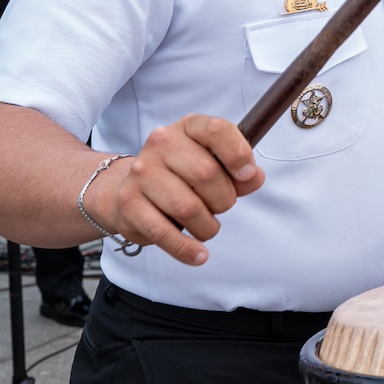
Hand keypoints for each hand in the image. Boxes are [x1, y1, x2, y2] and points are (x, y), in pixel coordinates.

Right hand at [93, 114, 263, 266]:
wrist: (130, 190)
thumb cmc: (182, 176)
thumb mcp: (215, 165)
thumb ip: (240, 171)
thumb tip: (254, 177)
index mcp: (188, 127)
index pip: (216, 130)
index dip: (237, 154)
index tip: (247, 175)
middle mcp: (161, 143)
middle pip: (206, 173)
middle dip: (224, 199)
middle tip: (221, 206)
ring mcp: (141, 172)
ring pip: (187, 207)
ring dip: (207, 226)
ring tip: (206, 226)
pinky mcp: (129, 202)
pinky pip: (163, 233)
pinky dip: (185, 249)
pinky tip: (198, 256)